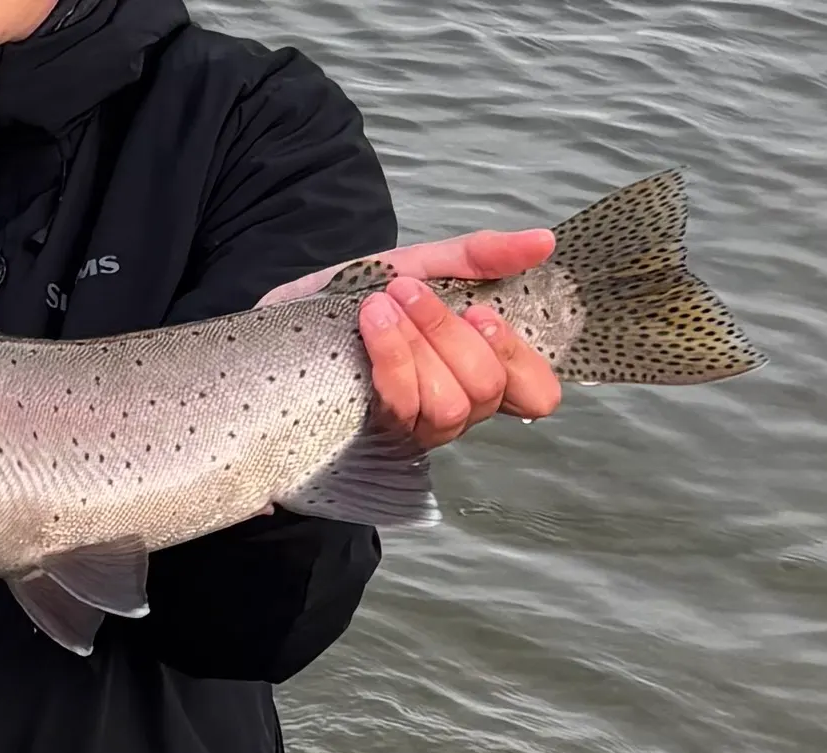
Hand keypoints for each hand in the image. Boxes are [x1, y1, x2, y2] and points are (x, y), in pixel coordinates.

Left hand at [260, 230, 562, 448]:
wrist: (284, 316)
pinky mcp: (375, 437)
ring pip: (449, 406)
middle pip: (487, 391)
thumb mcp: (420, 264)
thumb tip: (542, 242)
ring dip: (421, 343)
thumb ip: (479, 257)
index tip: (482, 314)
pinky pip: (402, 405)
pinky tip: (372, 318)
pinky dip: (392, 354)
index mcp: (474, 371)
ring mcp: (413, 428)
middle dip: (452, 333)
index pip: (535, 396)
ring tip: (386, 300)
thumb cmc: (355, 298)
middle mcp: (452, 408)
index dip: (521, 361)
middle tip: (413, 291)